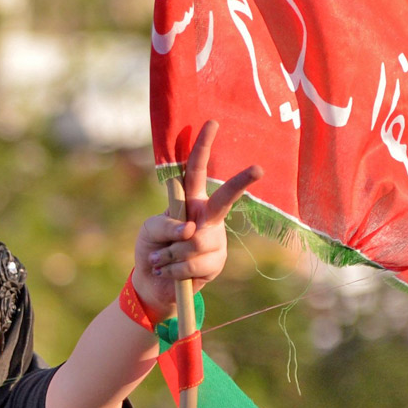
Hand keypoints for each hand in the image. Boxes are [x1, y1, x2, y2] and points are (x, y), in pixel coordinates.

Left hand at [129, 121, 261, 314]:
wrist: (154, 285)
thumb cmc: (152, 249)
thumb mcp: (149, 231)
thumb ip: (164, 225)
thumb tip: (190, 229)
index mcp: (190, 202)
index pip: (196, 171)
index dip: (202, 147)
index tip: (211, 123)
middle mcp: (207, 217)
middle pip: (225, 197)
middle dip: (241, 182)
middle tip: (258, 168)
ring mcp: (214, 239)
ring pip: (196, 240)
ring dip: (170, 254)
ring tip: (161, 260)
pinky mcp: (216, 262)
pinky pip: (193, 263)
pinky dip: (174, 270)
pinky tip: (171, 272)